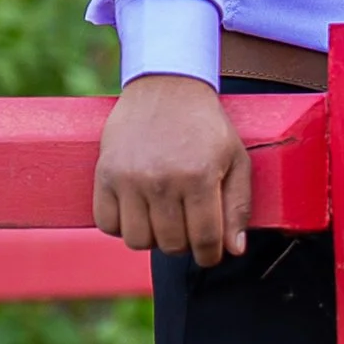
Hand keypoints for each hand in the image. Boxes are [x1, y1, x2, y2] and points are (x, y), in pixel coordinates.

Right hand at [93, 73, 253, 265]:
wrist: (165, 88)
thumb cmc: (206, 127)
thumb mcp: (237, 160)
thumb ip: (238, 206)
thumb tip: (234, 250)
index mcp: (199, 177)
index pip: (204, 239)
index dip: (210, 255)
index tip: (210, 253)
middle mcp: (162, 180)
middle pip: (171, 244)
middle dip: (185, 245)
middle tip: (188, 228)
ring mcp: (129, 178)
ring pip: (137, 241)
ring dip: (153, 239)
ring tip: (163, 220)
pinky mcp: (104, 174)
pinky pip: (106, 224)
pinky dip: (121, 227)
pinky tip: (138, 212)